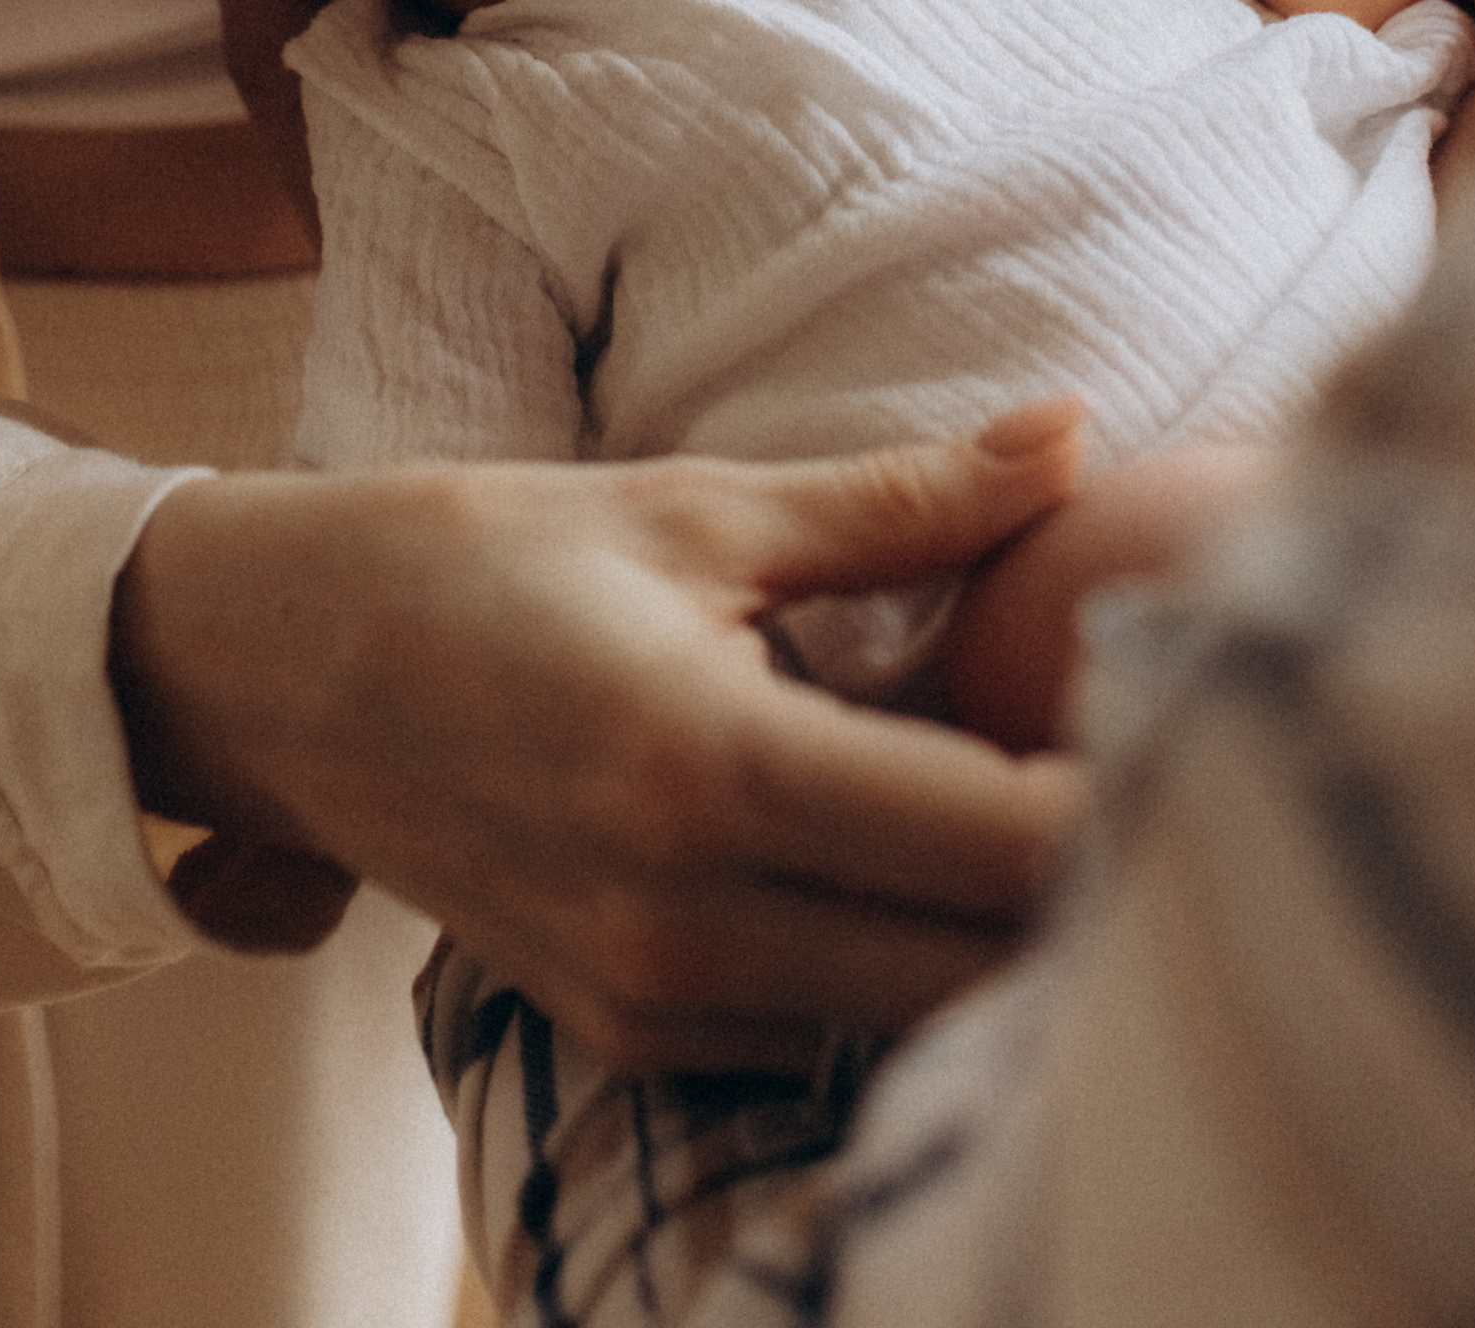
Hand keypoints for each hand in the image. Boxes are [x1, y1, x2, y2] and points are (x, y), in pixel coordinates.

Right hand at [111, 406, 1088, 1070]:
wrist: (274, 667)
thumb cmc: (482, 557)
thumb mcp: (696, 508)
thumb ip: (905, 503)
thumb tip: (1075, 435)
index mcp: (711, 768)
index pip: (997, 844)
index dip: (1127, 798)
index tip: (1200, 715)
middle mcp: (686, 921)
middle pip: (983, 971)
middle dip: (1093, 891)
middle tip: (1167, 774)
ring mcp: (651, 1002)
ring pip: (913, 1025)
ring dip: (1000, 942)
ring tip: (1067, 818)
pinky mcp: (628, 1038)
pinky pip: (820, 1038)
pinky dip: (899, 970)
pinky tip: (929, 871)